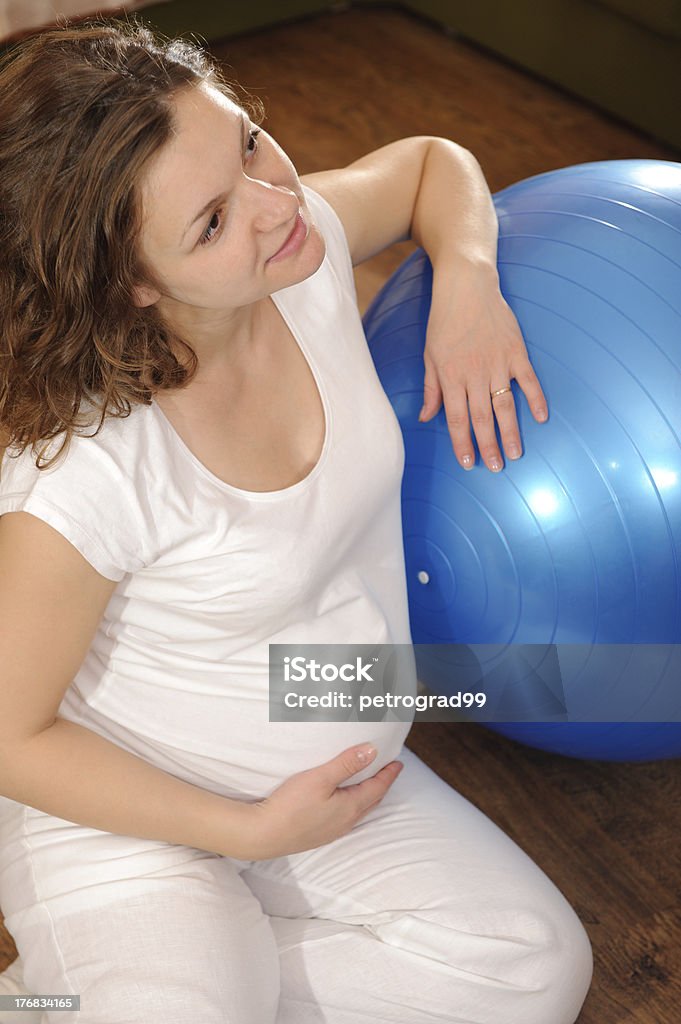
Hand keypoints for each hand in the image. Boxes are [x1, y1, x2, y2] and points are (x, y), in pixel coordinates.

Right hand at [247, 744, 402, 858]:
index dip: (389, 774)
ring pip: (359, 811)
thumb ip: (347, 764)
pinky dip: (353, 805)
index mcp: (350, 807)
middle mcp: (346, 822)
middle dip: (382, 785)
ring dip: (368, 796)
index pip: (377, 788)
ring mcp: (332, 831)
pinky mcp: (319, 834)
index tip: (398, 763)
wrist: (263, 834)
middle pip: (372, 801)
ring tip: (369, 784)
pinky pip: (346, 817)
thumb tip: (372, 751)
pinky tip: (344, 802)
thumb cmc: (291, 805)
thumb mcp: (320, 778)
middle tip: (388, 772)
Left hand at [419, 262, 547, 471]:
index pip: (457, 418)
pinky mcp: (516, 351)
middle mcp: (475, 373)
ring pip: (505, 405)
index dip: (462, 443)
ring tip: (515, 454)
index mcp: (451, 376)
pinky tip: (541, 417)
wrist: (466, 286)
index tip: (468, 463)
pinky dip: (536, 398)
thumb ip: (431, 389)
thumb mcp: (430, 355)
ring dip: (510, 431)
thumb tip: (426, 417)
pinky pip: (528, 380)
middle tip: (495, 468)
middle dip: (488, 446)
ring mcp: (498, 362)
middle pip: (482, 418)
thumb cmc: (444, 322)